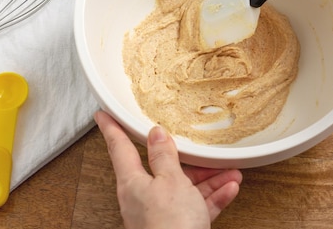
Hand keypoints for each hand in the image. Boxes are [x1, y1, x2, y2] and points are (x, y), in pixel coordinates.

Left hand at [94, 110, 242, 228]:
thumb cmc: (170, 225)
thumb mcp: (170, 181)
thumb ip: (164, 157)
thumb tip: (156, 135)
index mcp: (132, 182)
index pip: (119, 148)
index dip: (111, 128)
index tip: (103, 115)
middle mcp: (143, 197)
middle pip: (163, 168)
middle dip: (187, 158)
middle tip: (199, 147)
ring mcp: (161, 214)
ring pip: (185, 188)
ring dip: (209, 178)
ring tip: (230, 170)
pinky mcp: (180, 227)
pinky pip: (197, 207)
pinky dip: (214, 197)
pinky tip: (230, 188)